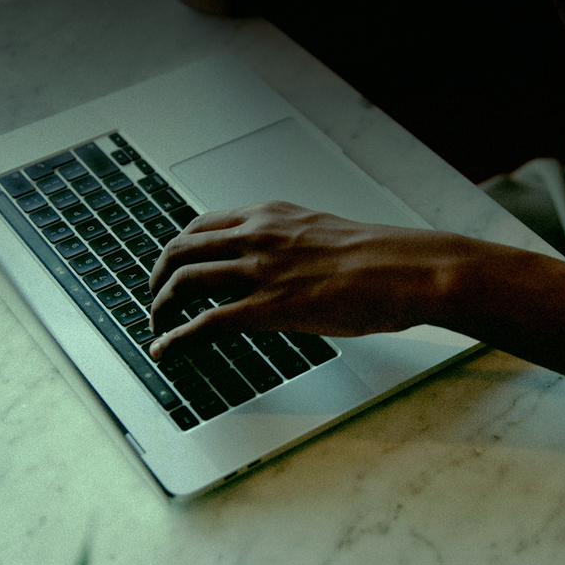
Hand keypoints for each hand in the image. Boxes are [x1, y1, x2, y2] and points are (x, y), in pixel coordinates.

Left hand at [148, 201, 461, 358]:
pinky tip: (166, 349)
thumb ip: (293, 245)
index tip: (174, 263)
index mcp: (272, 215)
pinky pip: (204, 323)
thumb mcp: (325, 235)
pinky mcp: (269, 307)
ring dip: (162, 306)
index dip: (180, 247)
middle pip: (182, 249)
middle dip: (159, 275)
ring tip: (157, 325)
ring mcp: (261, 270)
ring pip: (184, 282)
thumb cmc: (382, 256)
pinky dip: (176, 337)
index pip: (204, 224)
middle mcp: (258, 235)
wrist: (408, 269)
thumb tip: (283, 268)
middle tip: (156, 297)